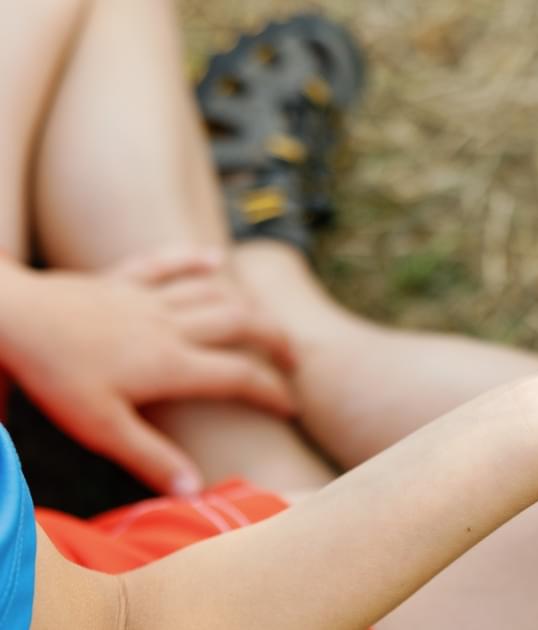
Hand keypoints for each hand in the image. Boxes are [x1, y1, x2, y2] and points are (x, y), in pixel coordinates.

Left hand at [0, 250, 297, 494]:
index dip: (272, 392)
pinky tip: (215, 259)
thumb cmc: (54, 374)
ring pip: (213, 294)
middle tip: (293, 359)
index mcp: (172, 364)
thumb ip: (152, 456)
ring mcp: (145, 298)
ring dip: (246, 305)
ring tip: (264, 320)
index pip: (238, 377)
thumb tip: (195, 491)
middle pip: (241, 324)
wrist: (13, 317)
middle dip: (275, 340)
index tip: (292, 407)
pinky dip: (193, 259)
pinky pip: (164, 263)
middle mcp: (170, 326)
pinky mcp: (119, 280)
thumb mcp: (101, 427)